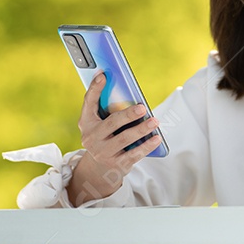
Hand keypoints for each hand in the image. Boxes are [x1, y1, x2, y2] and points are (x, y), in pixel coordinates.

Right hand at [69, 73, 160, 204]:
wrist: (99, 169)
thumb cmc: (104, 137)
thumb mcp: (98, 123)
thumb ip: (105, 106)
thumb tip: (120, 84)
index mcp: (86, 122)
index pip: (89, 102)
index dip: (94, 88)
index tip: (103, 74)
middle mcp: (91, 138)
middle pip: (111, 123)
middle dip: (127, 115)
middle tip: (142, 108)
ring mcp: (103, 152)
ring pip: (124, 139)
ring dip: (141, 129)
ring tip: (155, 121)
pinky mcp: (116, 164)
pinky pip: (133, 154)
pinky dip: (146, 146)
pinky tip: (157, 138)